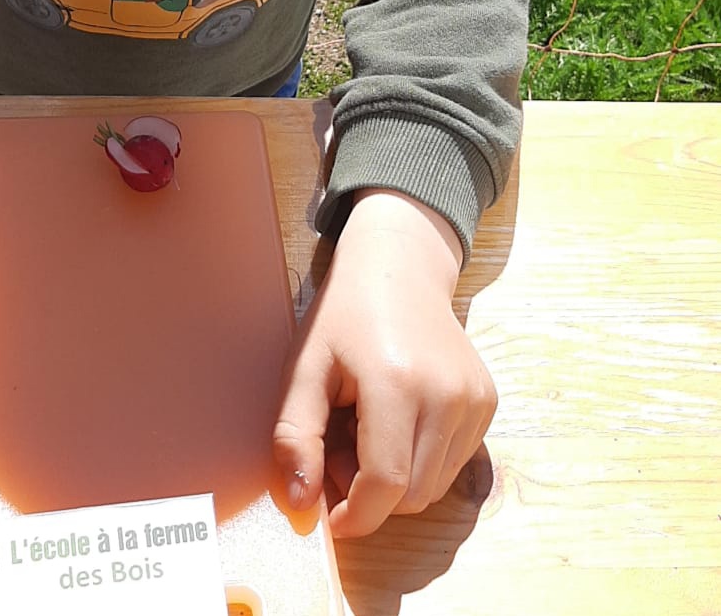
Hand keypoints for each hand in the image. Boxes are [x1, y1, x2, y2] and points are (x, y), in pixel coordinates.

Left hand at [273, 187, 496, 537]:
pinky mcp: (487, 402)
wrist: (399, 266)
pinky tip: (399, 422)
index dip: (355, 516)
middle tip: (340, 450)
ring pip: (435, 488)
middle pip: (412, 495)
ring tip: (367, 431)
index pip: (385, 484)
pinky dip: (422, 463)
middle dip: (371, 495)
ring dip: (397, 482)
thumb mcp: (305, 367)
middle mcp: (447, 394)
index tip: (329, 516)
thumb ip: (296, 436)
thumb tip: (302, 502)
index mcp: (397, 382)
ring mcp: (474, 399)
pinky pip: (453, 465)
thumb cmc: (344, 315)